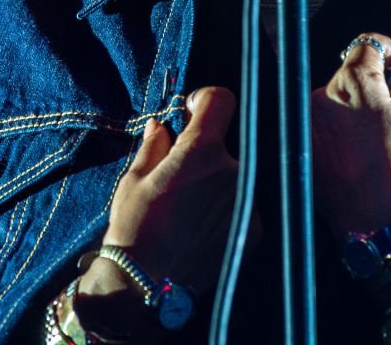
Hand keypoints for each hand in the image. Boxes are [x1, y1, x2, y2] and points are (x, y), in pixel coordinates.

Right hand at [79, 86, 253, 302]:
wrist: (145, 290)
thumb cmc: (134, 230)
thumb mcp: (135, 180)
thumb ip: (155, 146)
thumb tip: (162, 126)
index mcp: (202, 151)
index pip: (221, 100)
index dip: (203, 102)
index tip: (191, 114)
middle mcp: (233, 171)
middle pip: (225, 143)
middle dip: (205, 151)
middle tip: (182, 176)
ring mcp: (248, 201)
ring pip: (235, 175)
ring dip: (217, 182)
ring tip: (190, 209)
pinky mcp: (256, 229)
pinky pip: (244, 203)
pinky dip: (228, 209)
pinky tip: (203, 228)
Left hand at [311, 32, 390, 236]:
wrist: (376, 225)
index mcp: (353, 82)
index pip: (366, 44)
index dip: (388, 50)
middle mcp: (322, 94)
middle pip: (348, 71)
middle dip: (370, 81)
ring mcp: (309, 120)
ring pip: (335, 96)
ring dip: (353, 104)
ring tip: (374, 134)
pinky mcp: (303, 143)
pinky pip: (323, 121)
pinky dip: (339, 125)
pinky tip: (358, 148)